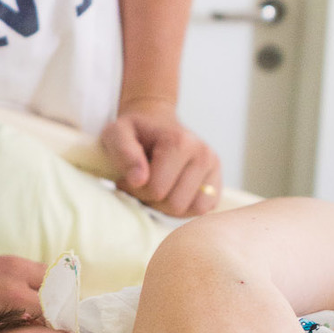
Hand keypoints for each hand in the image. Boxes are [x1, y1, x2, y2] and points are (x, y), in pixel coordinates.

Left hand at [100, 99, 220, 216]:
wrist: (154, 122)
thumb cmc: (134, 132)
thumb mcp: (117, 133)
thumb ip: (124, 152)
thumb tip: (139, 180)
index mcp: (180, 142)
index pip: (156, 189)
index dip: (135, 190)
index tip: (128, 178)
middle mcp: (203, 154)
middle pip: (175, 204)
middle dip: (152, 200)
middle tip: (142, 184)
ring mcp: (213, 168)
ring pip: (191, 210)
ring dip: (168, 206)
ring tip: (157, 187)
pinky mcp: (216, 182)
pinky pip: (203, 209)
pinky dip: (184, 208)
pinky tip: (171, 192)